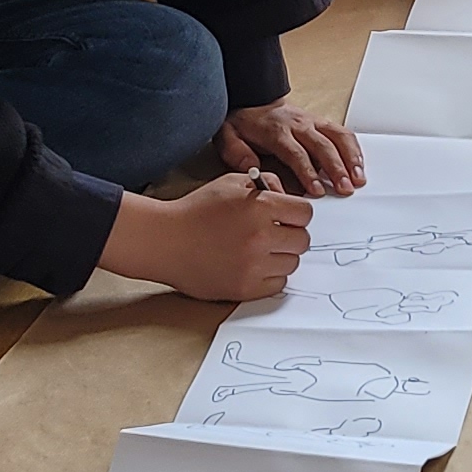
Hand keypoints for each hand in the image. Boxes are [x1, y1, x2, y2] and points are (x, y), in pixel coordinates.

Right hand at [100, 167, 312, 302]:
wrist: (166, 241)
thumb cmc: (195, 210)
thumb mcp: (231, 183)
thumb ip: (265, 184)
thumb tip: (287, 196)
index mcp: (261, 207)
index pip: (306, 213)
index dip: (295, 214)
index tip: (286, 217)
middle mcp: (261, 237)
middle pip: (303, 241)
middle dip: (290, 235)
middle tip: (272, 234)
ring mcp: (254, 265)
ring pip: (292, 264)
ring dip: (280, 257)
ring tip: (258, 250)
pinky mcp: (246, 288)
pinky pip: (278, 285)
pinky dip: (270, 276)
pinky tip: (252, 266)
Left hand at [220, 100, 363, 195]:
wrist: (254, 100)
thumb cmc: (244, 123)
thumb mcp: (228, 135)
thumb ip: (235, 151)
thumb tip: (251, 167)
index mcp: (277, 131)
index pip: (296, 152)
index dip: (308, 171)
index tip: (317, 190)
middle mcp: (299, 124)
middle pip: (322, 145)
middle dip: (336, 168)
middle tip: (345, 189)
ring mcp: (313, 122)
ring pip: (338, 137)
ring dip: (350, 158)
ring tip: (359, 179)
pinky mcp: (322, 122)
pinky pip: (342, 133)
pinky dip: (354, 149)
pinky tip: (360, 165)